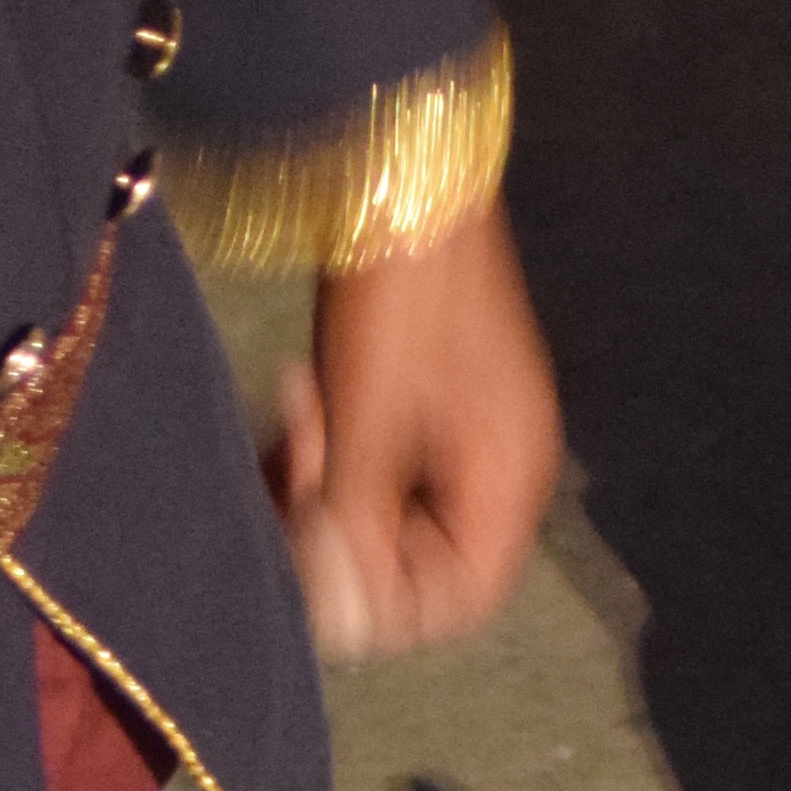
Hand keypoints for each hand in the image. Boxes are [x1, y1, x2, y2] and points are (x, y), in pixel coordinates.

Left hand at [269, 199, 564, 661]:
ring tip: (283, 428)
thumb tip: (335, 614)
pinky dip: (333, 452)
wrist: (402, 176)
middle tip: (284, 480)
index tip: (319, 554)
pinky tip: (295, 402)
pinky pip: (377, 461)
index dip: (382, 599)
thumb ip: (354, 526)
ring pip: (385, 510)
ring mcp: (464, 429)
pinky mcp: (426, 397)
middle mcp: (497, 465)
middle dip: (341, 535)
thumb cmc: (399, 299)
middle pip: (416, 558)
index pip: (458, 596)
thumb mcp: (367, 422)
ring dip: (325, 491)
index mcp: (508, 479)